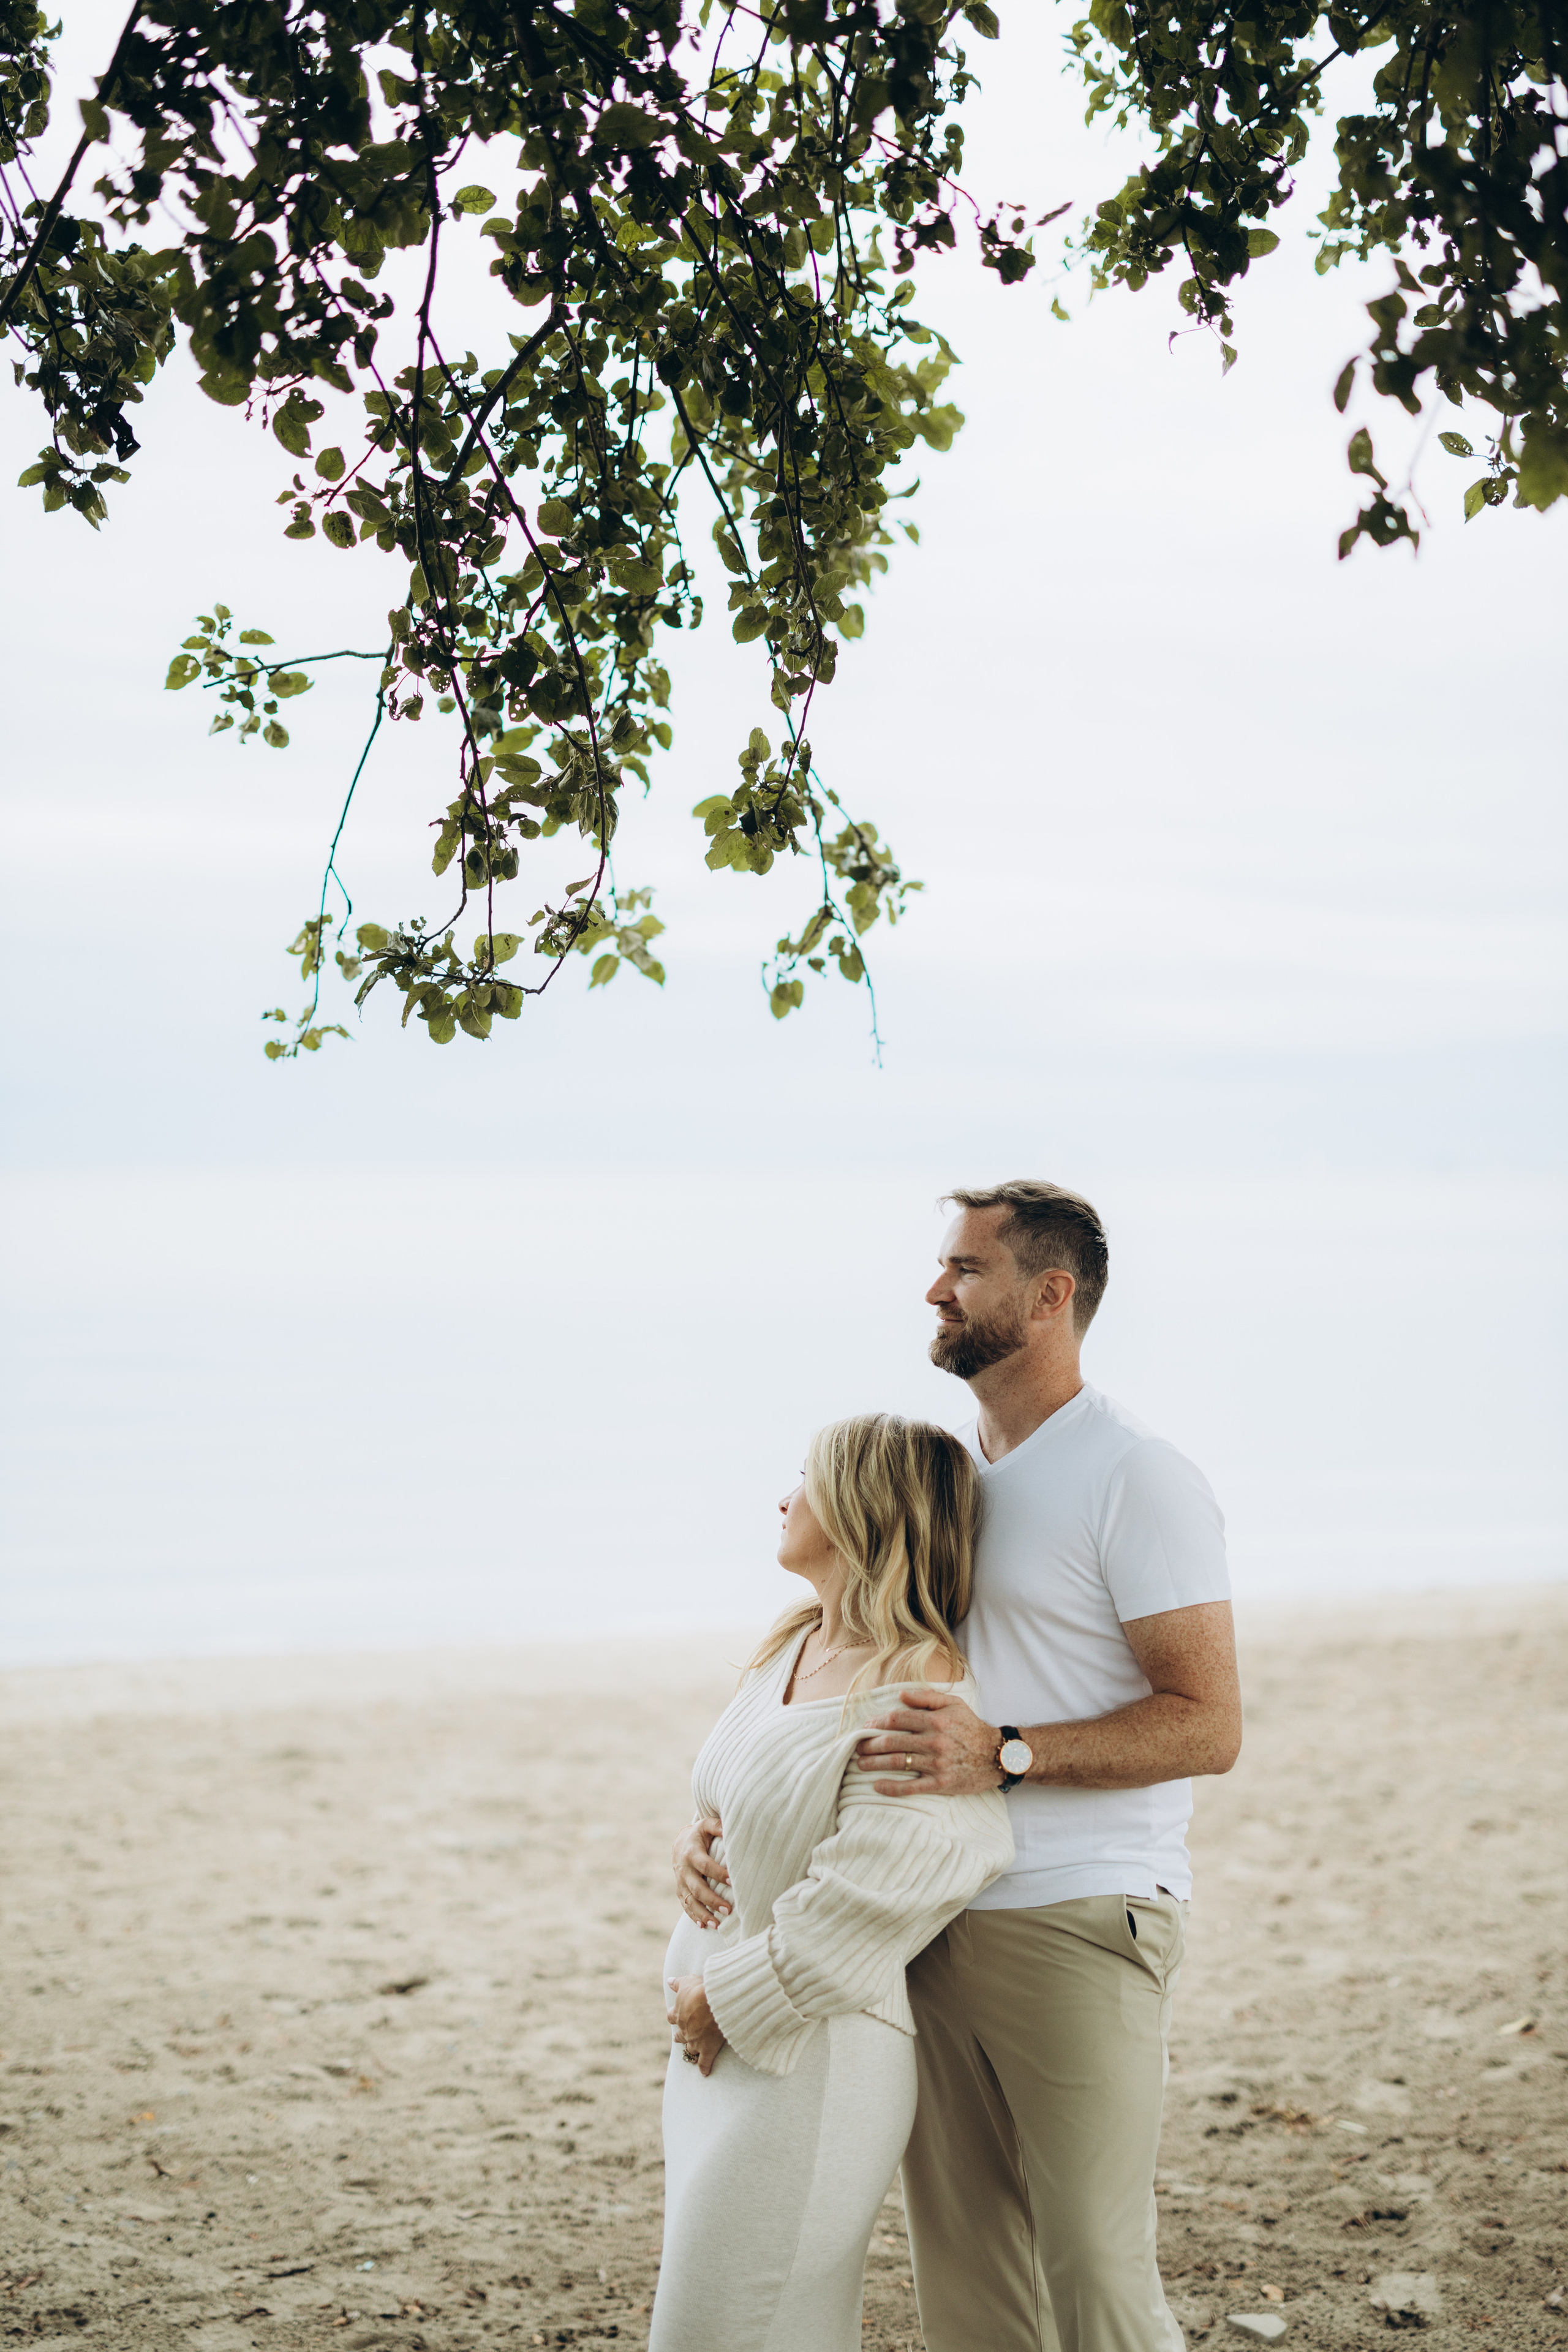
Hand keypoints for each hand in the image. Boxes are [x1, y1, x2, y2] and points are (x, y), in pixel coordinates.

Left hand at [666, 1974, 725, 2075]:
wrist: (717, 2001)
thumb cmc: (702, 1988)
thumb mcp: (688, 1981)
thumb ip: (677, 1983)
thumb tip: (669, 1980)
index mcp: (678, 2013)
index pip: (672, 2017)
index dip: (674, 2017)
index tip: (675, 2017)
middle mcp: (685, 2029)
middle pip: (680, 2036)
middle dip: (680, 2036)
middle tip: (679, 2038)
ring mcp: (695, 2041)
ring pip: (691, 2049)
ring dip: (692, 2050)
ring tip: (693, 2051)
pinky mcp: (707, 2049)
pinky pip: (704, 2062)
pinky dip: (705, 2068)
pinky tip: (705, 2072)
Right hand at [671, 1816, 731, 1928]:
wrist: (680, 1842)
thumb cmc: (700, 1834)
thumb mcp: (707, 1825)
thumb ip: (717, 1825)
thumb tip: (729, 1830)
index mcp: (691, 1853)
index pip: (705, 1865)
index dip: (718, 1874)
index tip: (732, 1882)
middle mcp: (684, 1869)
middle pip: (697, 1888)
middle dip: (712, 1900)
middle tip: (728, 1910)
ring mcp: (680, 1882)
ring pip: (690, 1901)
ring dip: (703, 1914)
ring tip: (717, 1925)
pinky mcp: (680, 1890)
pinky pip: (685, 1905)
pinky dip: (693, 1916)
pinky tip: (703, 1926)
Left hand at [855, 1687, 1002, 1795]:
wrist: (996, 1755)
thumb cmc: (972, 1727)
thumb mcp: (953, 1704)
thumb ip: (926, 1698)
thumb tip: (900, 1694)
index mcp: (935, 1720)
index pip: (896, 1720)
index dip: (876, 1723)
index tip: (866, 1727)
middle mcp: (934, 1741)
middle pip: (892, 1742)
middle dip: (869, 1745)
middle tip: (857, 1747)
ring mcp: (936, 1764)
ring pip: (897, 1763)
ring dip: (874, 1764)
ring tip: (860, 1764)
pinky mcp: (940, 1783)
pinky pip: (911, 1787)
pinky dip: (891, 1788)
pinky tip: (877, 1786)